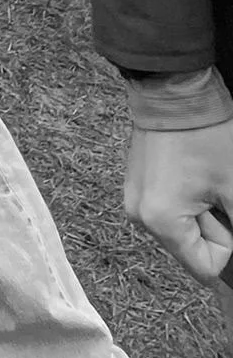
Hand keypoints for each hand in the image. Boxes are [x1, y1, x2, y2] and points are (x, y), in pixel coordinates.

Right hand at [124, 119, 232, 282]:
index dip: (226, 244)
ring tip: (201, 177)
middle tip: (213, 187)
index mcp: (161, 221)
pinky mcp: (136, 183)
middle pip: (190, 248)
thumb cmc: (203, 132)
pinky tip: (190, 172)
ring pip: (181, 228)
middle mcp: (140, 214)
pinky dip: (186, 199)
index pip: (205, 268)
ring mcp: (134, 197)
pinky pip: (168, 209)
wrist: (171, 89)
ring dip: (199, 211)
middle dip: (211, 225)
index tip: (224, 209)